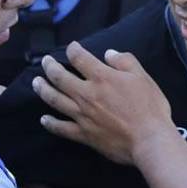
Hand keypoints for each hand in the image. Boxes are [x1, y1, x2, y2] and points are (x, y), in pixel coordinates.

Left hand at [32, 42, 174, 164]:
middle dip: (49, 67)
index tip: (71, 48)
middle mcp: (86, 94)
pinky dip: (51, 123)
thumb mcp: (143, 77)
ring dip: (43, 90)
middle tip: (45, 62)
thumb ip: (124, 61)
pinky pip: (61, 128)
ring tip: (36, 83)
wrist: (149, 140)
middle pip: (60, 77)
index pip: (79, 58)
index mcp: (101, 77)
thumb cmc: (150, 107)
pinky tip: (44, 119)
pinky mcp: (83, 134)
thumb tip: (108, 53)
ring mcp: (82, 115)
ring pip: (55, 100)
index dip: (73, 50)